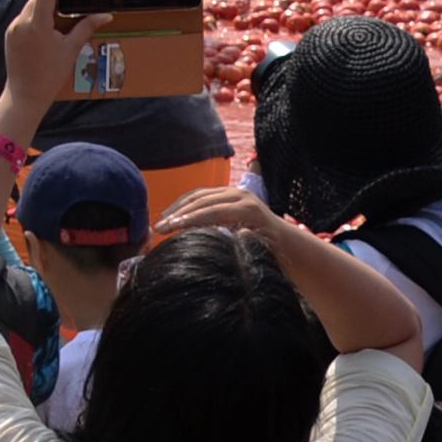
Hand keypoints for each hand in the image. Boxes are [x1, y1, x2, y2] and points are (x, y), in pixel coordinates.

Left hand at [0, 0, 109, 107]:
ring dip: (44, 10)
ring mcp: (13, 28)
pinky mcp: (9, 34)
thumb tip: (106, 15)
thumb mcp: (71, 50)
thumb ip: (86, 27)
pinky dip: (36, 20)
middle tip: (67, 4)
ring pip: (31, 9)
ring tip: (57, 27)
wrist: (25, 95)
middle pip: (39, 0)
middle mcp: (22, 23)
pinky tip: (45, 35)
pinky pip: (24, 19)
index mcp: (38, 25)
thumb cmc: (51, 74)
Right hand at [160, 185, 297, 244]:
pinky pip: (201, 194)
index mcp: (248, 208)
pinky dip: (185, 203)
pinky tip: (172, 214)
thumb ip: (247, 241)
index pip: (212, 211)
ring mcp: (232, 191)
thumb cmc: (271, 250)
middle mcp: (239, 195)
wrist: (282, 239)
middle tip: (159, 227)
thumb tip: (233, 234)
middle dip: (178, 214)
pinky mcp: (226, 192)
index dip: (189, 219)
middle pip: (202, 200)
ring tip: (161, 221)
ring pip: (199, 194)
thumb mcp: (261, 249)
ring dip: (178, 207)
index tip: (169, 228)